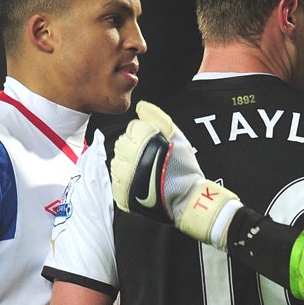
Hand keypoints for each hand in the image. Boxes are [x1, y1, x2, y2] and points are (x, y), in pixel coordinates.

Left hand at [111, 101, 240, 248]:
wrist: (187, 198)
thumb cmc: (184, 168)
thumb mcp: (177, 136)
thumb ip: (157, 117)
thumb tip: (141, 106)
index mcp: (140, 140)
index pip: (132, 128)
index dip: (145, 135)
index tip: (156, 145)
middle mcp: (128, 156)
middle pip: (122, 144)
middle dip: (135, 148)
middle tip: (153, 158)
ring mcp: (122, 176)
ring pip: (118, 162)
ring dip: (129, 164)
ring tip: (148, 171)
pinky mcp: (120, 192)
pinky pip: (116, 180)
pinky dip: (126, 181)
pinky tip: (141, 182)